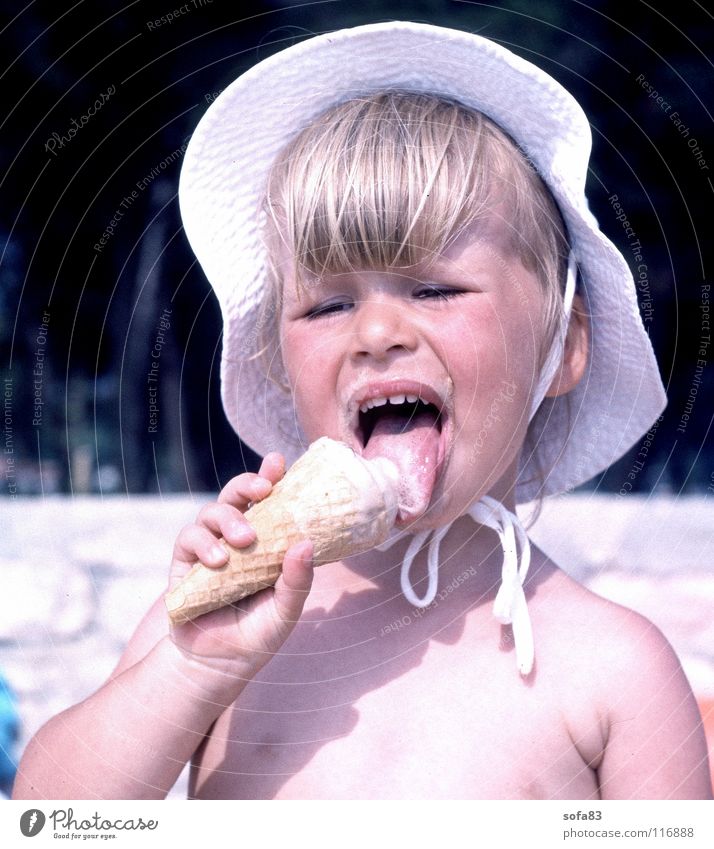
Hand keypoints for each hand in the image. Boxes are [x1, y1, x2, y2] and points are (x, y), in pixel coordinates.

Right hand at [167, 452, 313, 682]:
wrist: (217, 663)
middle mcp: (237, 537)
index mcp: (266, 540)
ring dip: (229, 518)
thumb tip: (307, 543)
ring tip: (243, 540)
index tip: (279, 462)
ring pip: (213, 510)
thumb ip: (297, 580)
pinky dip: (203, 543)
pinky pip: (189, 537)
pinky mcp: (185, 562)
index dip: (272, 476)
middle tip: (264, 491)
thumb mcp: (285, 610)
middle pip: (238, 494)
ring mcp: (210, 546)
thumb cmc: (257, 635)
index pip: (270, 501)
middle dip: (249, 484)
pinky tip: (218, 560)